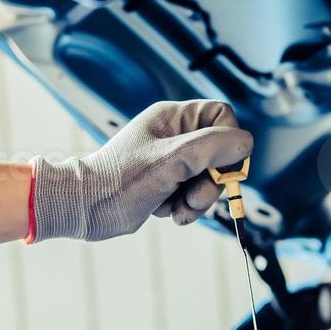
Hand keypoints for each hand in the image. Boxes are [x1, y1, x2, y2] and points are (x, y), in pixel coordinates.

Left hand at [30, 100, 253, 241]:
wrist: (85, 208)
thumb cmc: (118, 181)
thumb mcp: (170, 161)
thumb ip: (210, 148)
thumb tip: (245, 143)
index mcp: (173, 118)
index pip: (222, 117)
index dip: (228, 143)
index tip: (221, 168)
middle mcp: (175, 135)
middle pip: (220, 153)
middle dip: (211, 182)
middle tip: (193, 196)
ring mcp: (172, 160)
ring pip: (209, 179)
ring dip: (198, 200)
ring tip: (175, 208)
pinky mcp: (168, 184)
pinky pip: (194, 195)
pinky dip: (186, 208)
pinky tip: (166, 212)